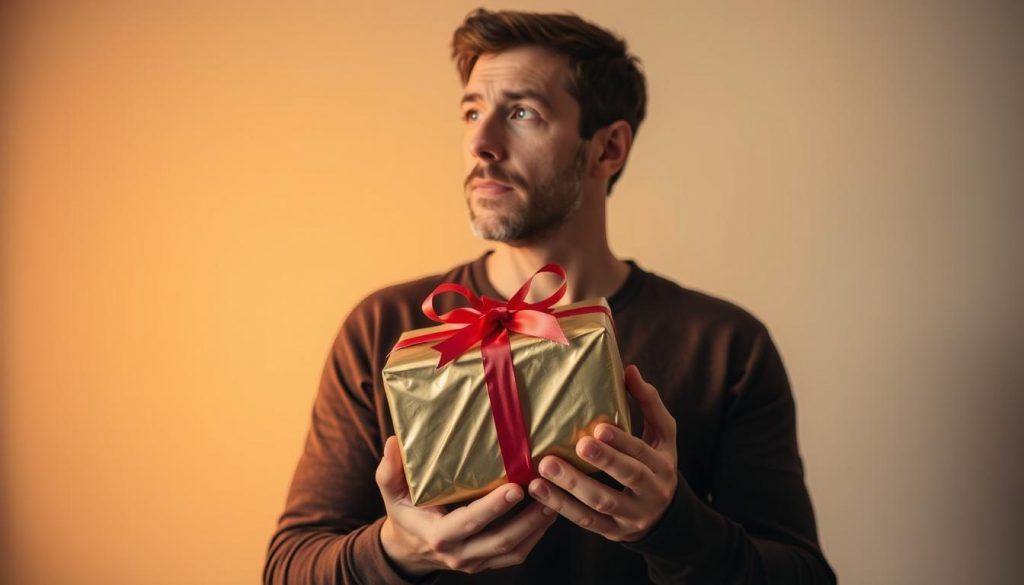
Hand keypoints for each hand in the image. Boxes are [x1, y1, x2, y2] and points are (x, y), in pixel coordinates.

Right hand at [376, 436, 556, 575]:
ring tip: (556, 501)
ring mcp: (475, 562)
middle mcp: (458, 554)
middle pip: (500, 540)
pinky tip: (548, 514)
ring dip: (537, 527)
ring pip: (514, 551)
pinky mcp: (487, 563)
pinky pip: (517, 555)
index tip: (516, 488)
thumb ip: (390, 470)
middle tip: (546, 491)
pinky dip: (535, 536)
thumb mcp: (391, 490)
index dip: (494, 508)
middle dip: (527, 518)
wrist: (408, 548)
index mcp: (437, 535)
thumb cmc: (403, 511)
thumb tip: (394, 442)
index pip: (469, 522)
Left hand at [528, 365, 677, 541]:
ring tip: (545, 468)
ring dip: (571, 487)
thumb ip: (649, 403)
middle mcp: (651, 494)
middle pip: (628, 478)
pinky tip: (538, 491)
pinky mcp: (611, 532)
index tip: (599, 428)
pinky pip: (585, 522)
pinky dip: (560, 507)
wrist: (665, 517)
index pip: (643, 453)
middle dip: (603, 461)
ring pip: (601, 504)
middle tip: (577, 445)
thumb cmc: (656, 463)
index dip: (623, 442)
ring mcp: (631, 517)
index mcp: (662, 467)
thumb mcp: (662, 436)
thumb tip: (630, 370)